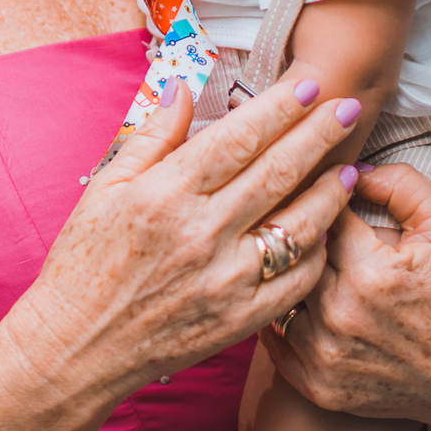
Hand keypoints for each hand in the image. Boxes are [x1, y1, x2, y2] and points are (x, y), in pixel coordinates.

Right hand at [6, 77, 363, 401]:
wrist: (80, 344)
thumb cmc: (85, 261)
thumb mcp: (106, 187)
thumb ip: (152, 136)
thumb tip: (183, 87)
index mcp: (166, 194)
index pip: (238, 139)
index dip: (279, 109)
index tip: (308, 86)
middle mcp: (202, 233)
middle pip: (277, 172)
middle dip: (320, 135)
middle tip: (350, 107)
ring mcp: (226, 279)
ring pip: (298, 225)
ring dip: (330, 192)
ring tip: (350, 167)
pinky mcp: (240, 318)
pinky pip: (296, 280)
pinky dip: (318, 252)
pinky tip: (327, 230)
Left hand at [259, 162, 430, 430]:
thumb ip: (399, 183)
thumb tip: (350, 168)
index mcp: (369, 271)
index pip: (317, 213)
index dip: (318, 197)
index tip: (320, 191)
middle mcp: (340, 315)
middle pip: (291, 254)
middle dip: (297, 235)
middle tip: (300, 221)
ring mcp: (326, 357)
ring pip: (278, 295)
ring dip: (284, 275)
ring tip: (292, 259)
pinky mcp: (318, 386)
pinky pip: (275, 341)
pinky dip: (279, 316)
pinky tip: (290, 298)